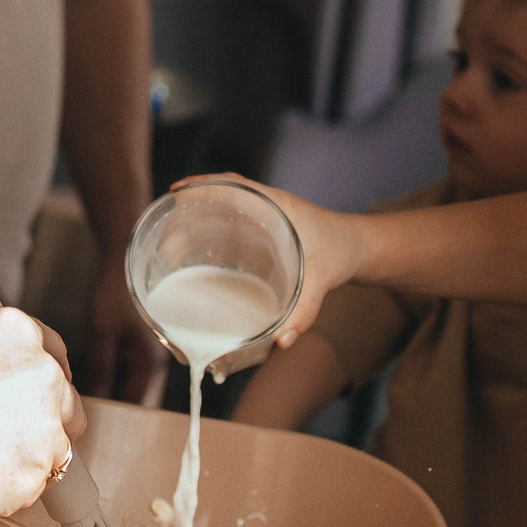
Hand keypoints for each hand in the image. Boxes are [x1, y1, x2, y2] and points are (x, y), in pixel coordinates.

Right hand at [0, 307, 83, 526]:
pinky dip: (8, 492)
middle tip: (0, 439)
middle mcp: (41, 374)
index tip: (29, 397)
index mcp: (15, 333)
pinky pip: (31, 488)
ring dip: (25, 459)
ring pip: (53, 451)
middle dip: (42, 423)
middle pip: (66, 405)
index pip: (53, 354)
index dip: (39, 382)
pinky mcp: (35, 476)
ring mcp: (44, 427)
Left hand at [82, 251, 164, 403]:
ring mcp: (147, 349)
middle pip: (133, 393)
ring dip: (109, 387)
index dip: (114, 416)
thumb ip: (100, 366)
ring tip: (82, 396)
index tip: (90, 424)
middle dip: (110, 404)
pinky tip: (91, 373)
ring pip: (128, 380)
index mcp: (151, 361)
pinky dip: (110, 372)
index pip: (135, 402)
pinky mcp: (137, 340)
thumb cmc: (117, 290)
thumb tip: (92, 397)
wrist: (126, 256)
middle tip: (83, 413)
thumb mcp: (103, 330)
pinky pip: (125, 365)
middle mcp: (155, 359)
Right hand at [173, 173, 363, 345]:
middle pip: (220, 195)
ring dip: (196, 218)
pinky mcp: (265, 228)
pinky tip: (195, 246)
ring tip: (171, 240)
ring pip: (223, 206)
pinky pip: (231, 219)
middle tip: (166, 232)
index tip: (177, 193)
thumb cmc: (342, 253)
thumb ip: (304, 311)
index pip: (233, 185)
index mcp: (277, 205)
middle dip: (190, 208)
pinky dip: (209, 227)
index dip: (203, 186)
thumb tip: (282, 341)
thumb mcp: (323, 280)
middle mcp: (267, 204)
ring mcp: (264, 214)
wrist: (360, 247)